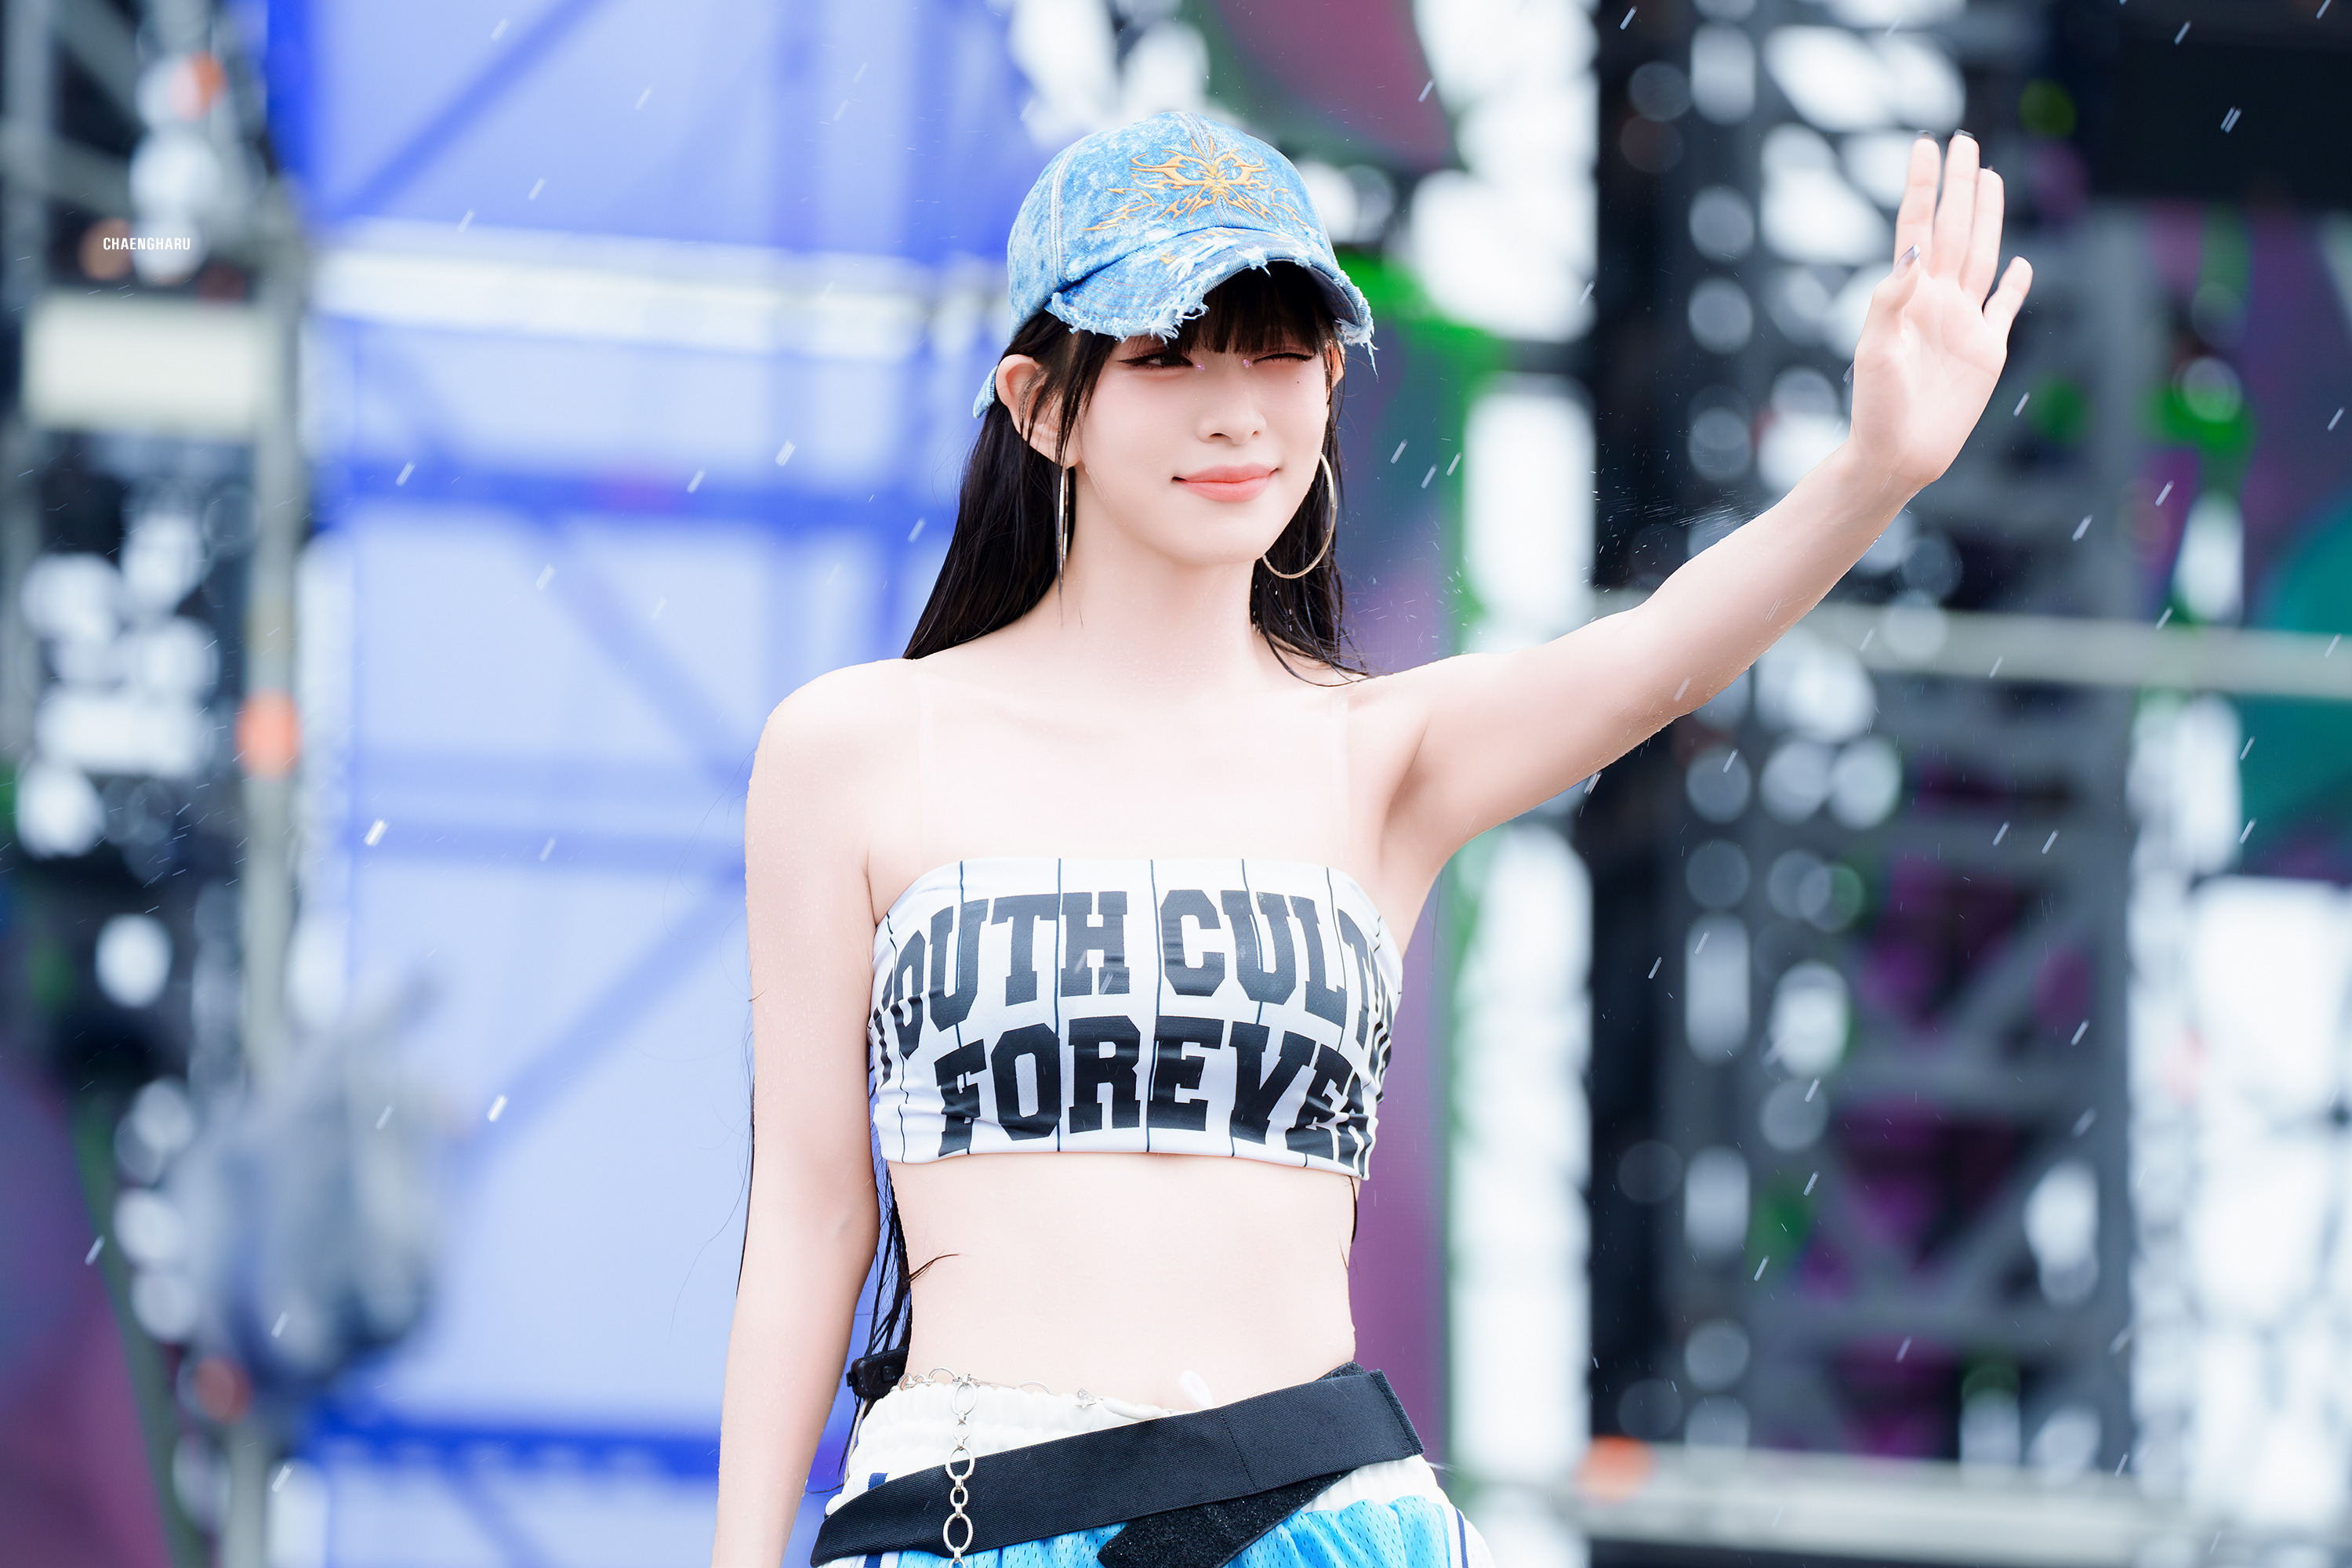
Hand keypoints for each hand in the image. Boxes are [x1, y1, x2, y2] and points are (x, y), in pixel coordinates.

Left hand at [1845, 132, 2031, 492]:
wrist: (1896, 456)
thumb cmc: (1876, 409)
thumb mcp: (1875, 353)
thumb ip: (1890, 301)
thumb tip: (1913, 254)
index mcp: (1909, 296)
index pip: (1917, 228)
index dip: (1922, 187)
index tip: (1924, 145)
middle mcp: (1938, 301)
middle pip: (1955, 229)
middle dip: (1958, 186)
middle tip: (1963, 140)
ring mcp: (1965, 323)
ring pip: (1982, 255)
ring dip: (1987, 216)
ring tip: (1987, 177)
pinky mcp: (1987, 351)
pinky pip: (2006, 309)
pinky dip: (2017, 286)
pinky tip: (2023, 263)